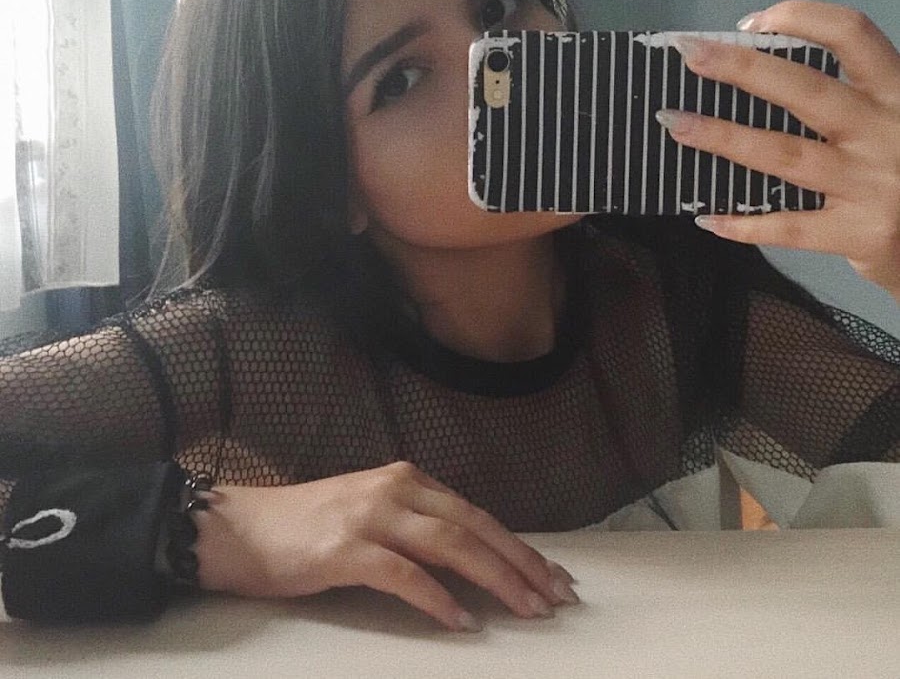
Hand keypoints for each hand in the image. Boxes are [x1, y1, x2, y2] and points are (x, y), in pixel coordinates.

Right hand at [192, 461, 577, 630]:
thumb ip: (417, 527)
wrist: (244, 528)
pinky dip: (437, 599)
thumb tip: (471, 562)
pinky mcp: (344, 548)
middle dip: (521, 563)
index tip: (551, 575)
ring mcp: (370, 516)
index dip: (517, 546)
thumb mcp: (373, 512)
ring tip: (526, 609)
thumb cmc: (310, 526)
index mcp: (407, 479)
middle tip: (557, 596)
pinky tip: (460, 622)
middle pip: (473, 526)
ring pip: (449, 545)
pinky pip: (404, 575)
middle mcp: (396, 489)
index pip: (476, 514)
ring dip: (494, 579)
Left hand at [657, 0, 899, 302]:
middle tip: (690, 53)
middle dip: (742, 69)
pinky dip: (745, 224)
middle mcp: (887, 132)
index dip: (801, 18)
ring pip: (786, 155)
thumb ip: (846, 101)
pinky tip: (708, 218)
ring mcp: (873, 186)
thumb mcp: (891, 122)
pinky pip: (789, 227)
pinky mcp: (860, 234)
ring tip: (677, 125)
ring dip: (724, 137)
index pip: (852, 35)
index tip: (750, 23)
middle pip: (806, 90)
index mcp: (897, 94)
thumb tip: (752, 74)